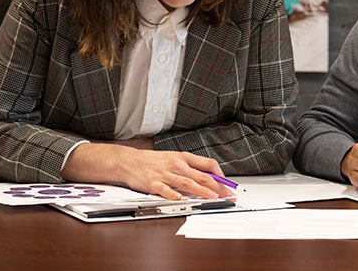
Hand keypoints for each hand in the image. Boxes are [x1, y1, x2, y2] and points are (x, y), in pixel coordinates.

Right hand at [61, 143, 230, 199]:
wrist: (129, 161)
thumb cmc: (153, 162)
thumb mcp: (174, 159)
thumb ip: (191, 168)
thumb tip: (209, 178)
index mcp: (184, 158)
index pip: (208, 165)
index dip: (221, 176)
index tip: (228, 186)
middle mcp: (177, 165)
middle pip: (201, 176)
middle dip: (217, 187)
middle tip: (227, 196)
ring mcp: (165, 174)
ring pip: (188, 183)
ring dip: (202, 191)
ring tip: (213, 197)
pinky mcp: (153, 183)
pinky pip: (165, 189)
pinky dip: (173, 194)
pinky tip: (180, 199)